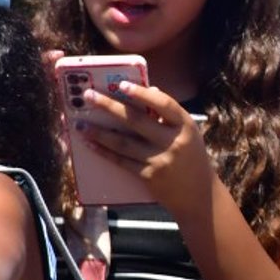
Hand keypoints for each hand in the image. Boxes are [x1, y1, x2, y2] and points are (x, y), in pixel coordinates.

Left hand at [77, 82, 213, 223]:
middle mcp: (172, 141)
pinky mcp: (148, 176)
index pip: (163, 104)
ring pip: (123, 142)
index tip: (121, 85)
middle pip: (136, 120)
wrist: (198, 194)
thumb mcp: (187, 132)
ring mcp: (159, 160)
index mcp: (185, 125)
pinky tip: (91, 144)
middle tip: (89, 96)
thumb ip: (169, 114)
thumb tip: (149, 90)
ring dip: (99, 132)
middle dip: (109, 106)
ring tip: (81, 124)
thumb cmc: (191, 157)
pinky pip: (122, 161)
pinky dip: (105, 152)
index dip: (142, 93)